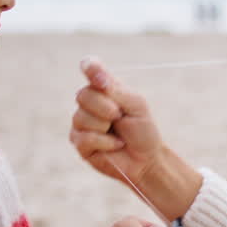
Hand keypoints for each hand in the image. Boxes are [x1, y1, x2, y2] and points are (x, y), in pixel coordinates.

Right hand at [71, 58, 163, 186]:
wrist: (146, 159)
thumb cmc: (143, 130)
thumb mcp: (135, 104)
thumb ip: (115, 90)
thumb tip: (96, 80)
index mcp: (104, 88)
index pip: (90, 67)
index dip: (90, 67)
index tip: (98, 75)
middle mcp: (89, 102)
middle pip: (84, 94)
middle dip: (106, 107)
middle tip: (120, 116)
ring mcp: (81, 122)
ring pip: (82, 117)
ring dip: (105, 126)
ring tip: (117, 133)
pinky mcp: (79, 143)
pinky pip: (86, 137)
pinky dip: (106, 142)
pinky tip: (115, 144)